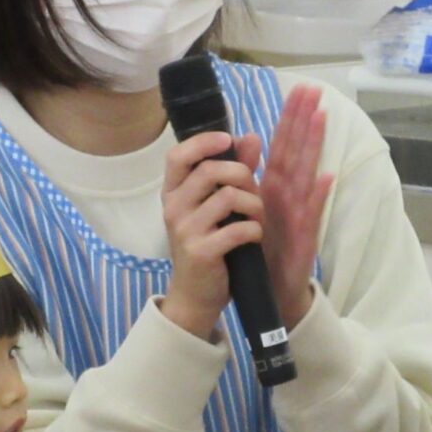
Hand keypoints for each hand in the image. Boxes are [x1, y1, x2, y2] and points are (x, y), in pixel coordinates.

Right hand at [159, 130, 263, 340]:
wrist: (197, 295)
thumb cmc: (208, 244)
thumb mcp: (215, 206)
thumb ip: (233, 170)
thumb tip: (250, 136)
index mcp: (173, 192)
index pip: (178, 155)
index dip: (204, 142)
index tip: (228, 139)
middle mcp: (173, 208)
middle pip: (210, 171)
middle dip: (242, 175)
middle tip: (254, 192)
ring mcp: (185, 230)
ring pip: (227, 197)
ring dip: (253, 204)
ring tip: (258, 217)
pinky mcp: (201, 252)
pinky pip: (237, 229)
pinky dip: (254, 229)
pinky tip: (254, 236)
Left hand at [251, 83, 332, 328]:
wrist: (272, 288)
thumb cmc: (266, 248)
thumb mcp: (254, 207)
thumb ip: (252, 173)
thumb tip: (251, 136)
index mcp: (274, 186)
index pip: (282, 144)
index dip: (289, 117)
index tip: (298, 89)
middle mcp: (289, 194)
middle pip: (298, 150)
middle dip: (304, 120)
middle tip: (314, 90)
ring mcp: (300, 213)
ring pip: (307, 173)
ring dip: (314, 146)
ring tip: (321, 118)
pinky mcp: (305, 236)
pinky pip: (312, 213)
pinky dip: (319, 196)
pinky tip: (327, 176)